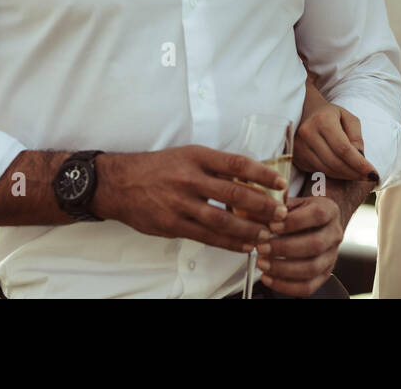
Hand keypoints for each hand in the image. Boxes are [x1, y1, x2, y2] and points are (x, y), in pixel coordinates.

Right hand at [94, 146, 289, 253]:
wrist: (119, 183)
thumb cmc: (158, 167)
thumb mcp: (187, 155)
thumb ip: (215, 166)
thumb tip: (250, 177)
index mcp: (197, 157)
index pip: (237, 164)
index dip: (262, 174)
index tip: (280, 184)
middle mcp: (190, 179)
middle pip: (234, 193)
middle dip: (262, 206)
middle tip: (281, 214)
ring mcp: (180, 203)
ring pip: (223, 220)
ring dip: (249, 229)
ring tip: (267, 235)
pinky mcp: (173, 224)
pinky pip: (207, 237)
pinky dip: (229, 242)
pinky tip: (244, 245)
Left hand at [255, 196, 342, 296]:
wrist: (316, 222)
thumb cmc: (301, 212)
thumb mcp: (291, 202)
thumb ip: (276, 208)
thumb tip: (257, 215)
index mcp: (329, 210)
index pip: (316, 215)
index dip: (293, 222)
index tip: (272, 226)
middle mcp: (334, 234)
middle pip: (315, 244)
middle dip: (284, 248)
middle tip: (262, 248)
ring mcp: (331, 256)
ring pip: (312, 268)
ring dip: (283, 269)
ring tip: (263, 263)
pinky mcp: (324, 274)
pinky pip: (308, 287)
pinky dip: (286, 286)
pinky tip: (269, 278)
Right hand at [295, 102, 378, 182]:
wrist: (305, 111)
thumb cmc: (330, 114)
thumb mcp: (348, 118)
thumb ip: (356, 136)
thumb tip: (360, 157)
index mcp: (323, 120)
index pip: (343, 149)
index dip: (359, 164)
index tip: (373, 173)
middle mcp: (307, 133)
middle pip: (334, 162)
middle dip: (354, 173)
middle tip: (368, 177)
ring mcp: (299, 147)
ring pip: (326, 170)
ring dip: (345, 176)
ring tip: (358, 175)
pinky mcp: (296, 157)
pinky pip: (318, 171)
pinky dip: (333, 174)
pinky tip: (343, 171)